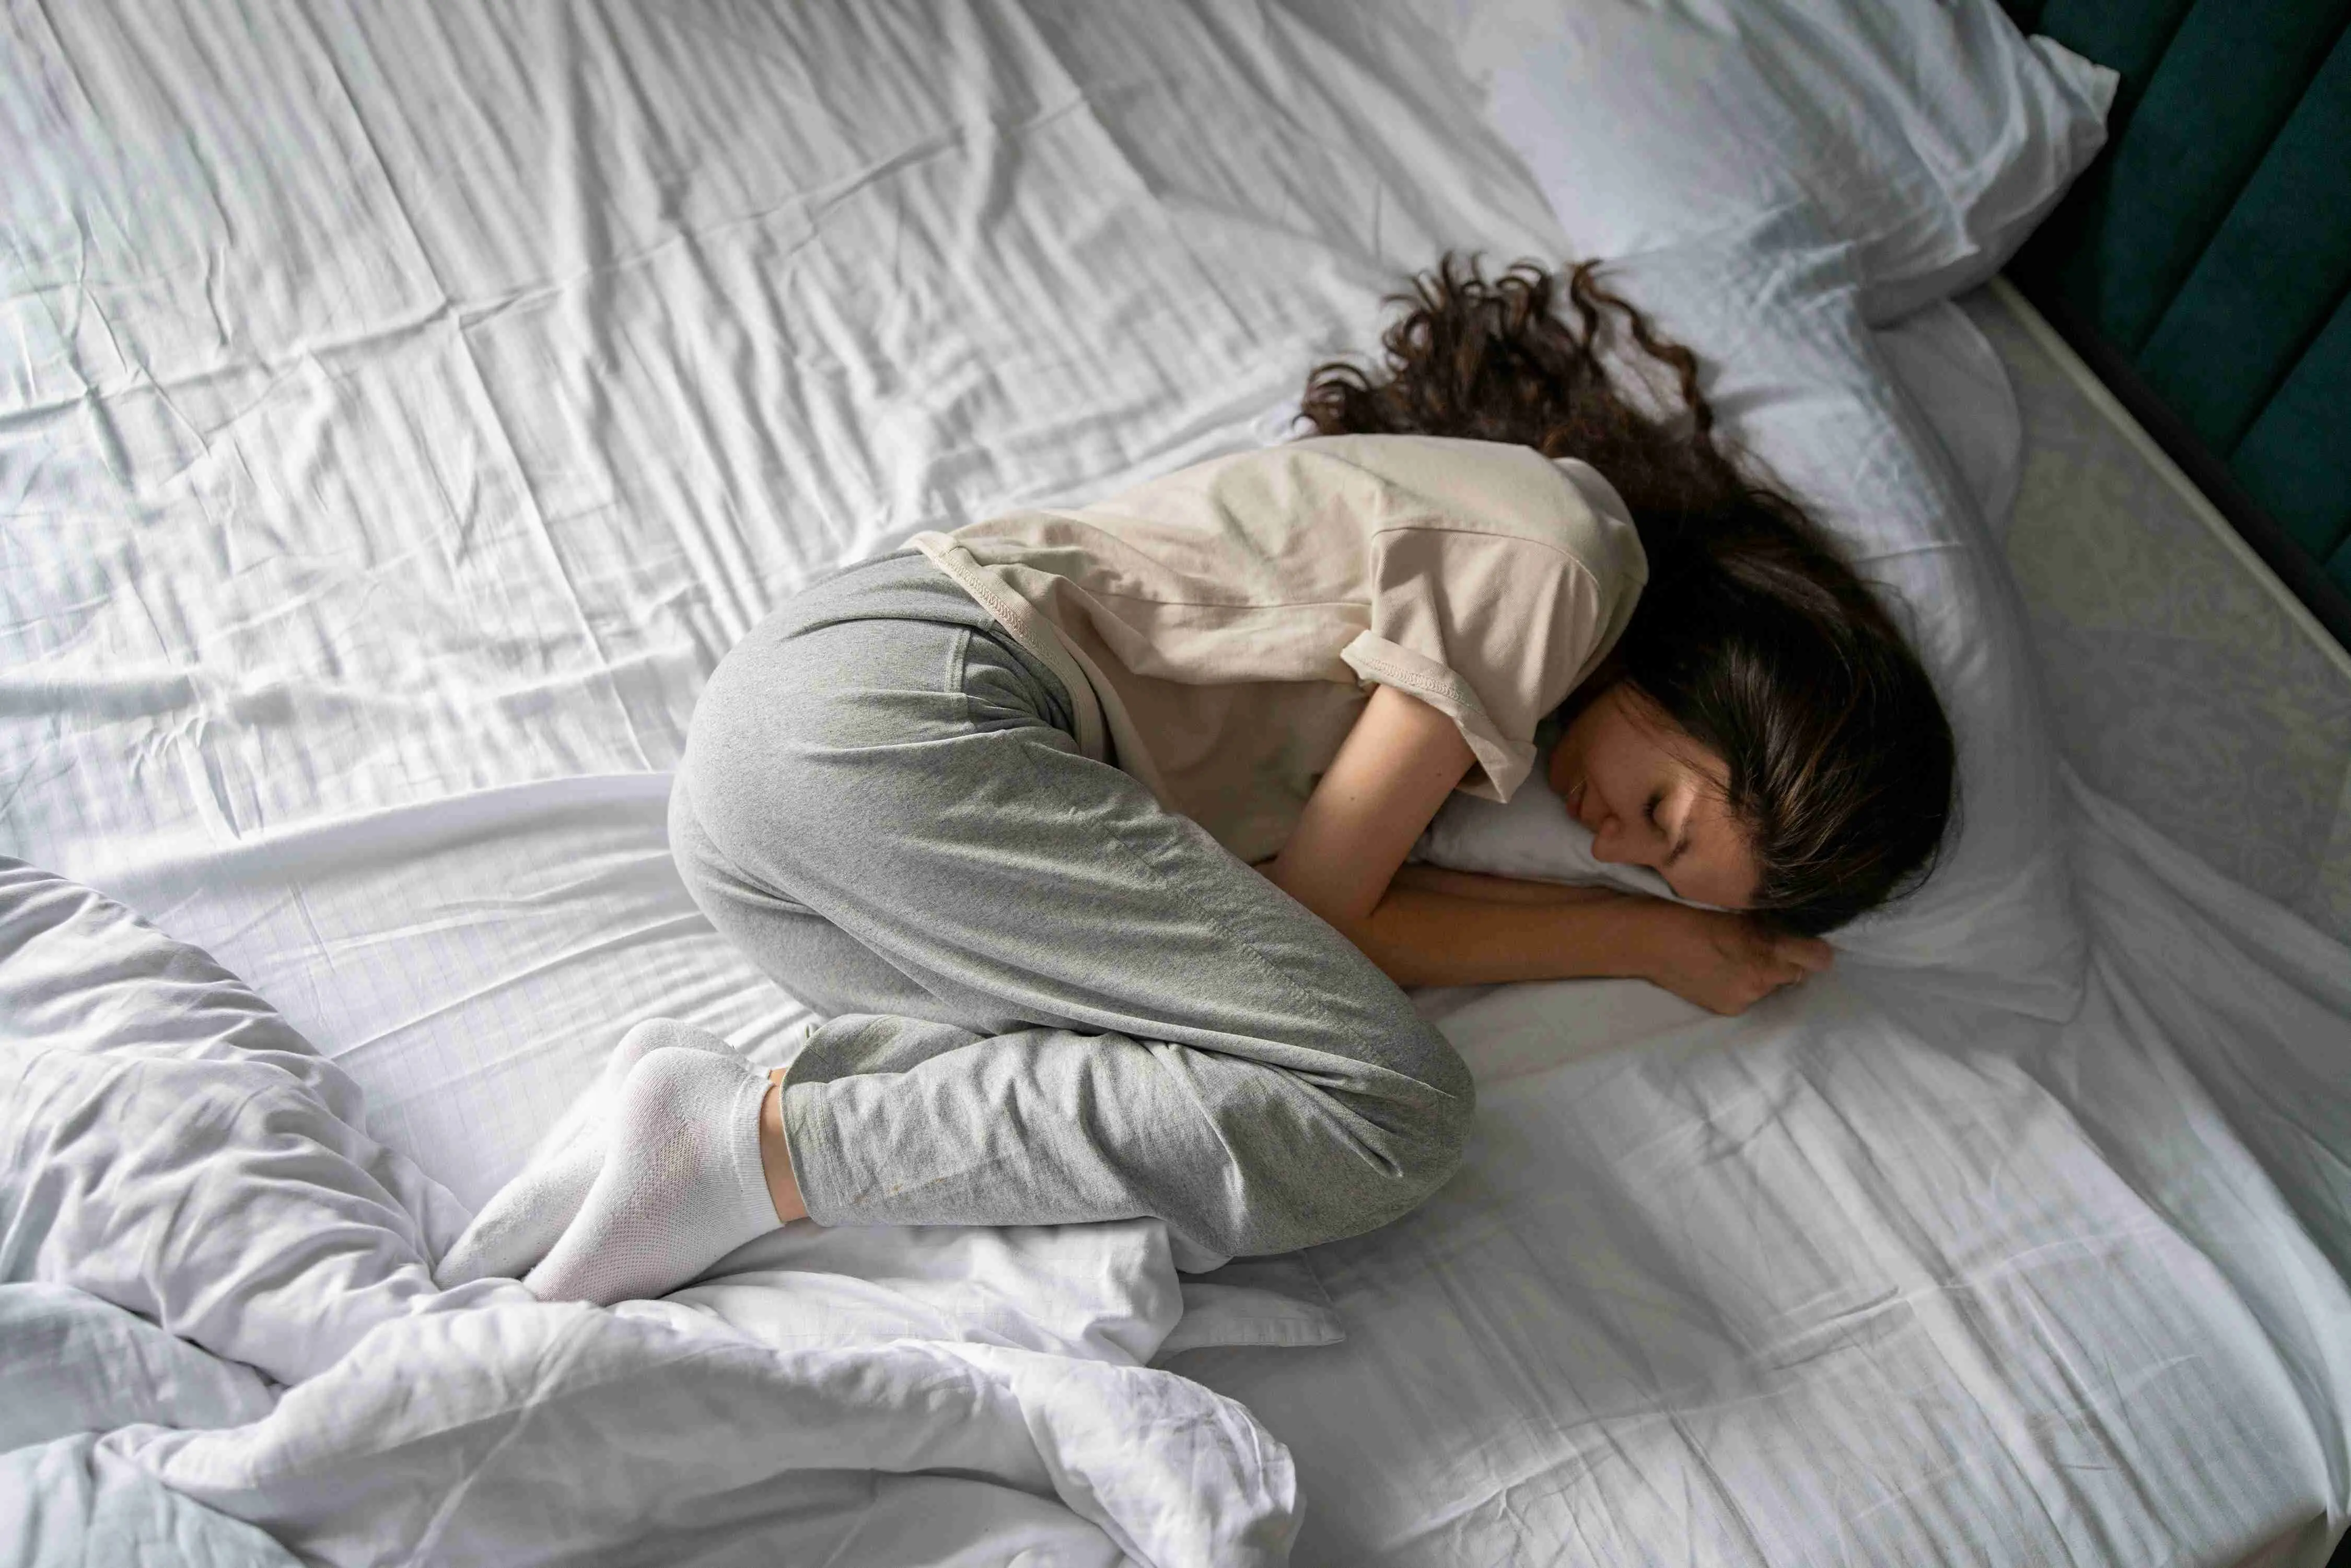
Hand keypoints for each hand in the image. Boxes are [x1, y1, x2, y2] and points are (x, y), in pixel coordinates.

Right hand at [1634, 903, 1832, 1015]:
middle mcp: (1764, 976)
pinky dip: (1742, 986)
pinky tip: (1719, 972)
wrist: (1648, 940)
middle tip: (1758, 945)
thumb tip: (1802, 931)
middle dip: (1784, 960)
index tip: (1805, 943)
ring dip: (1762, 973)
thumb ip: (1773, 923)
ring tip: (1732, 958)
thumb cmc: (1691, 911)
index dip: (1813, 949)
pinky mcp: (1730, 1008)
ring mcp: (1747, 996)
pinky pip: (1751, 997)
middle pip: (1797, 972)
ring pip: (1772, 985)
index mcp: (1768, 944)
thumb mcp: (1739, 909)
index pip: (1818, 958)